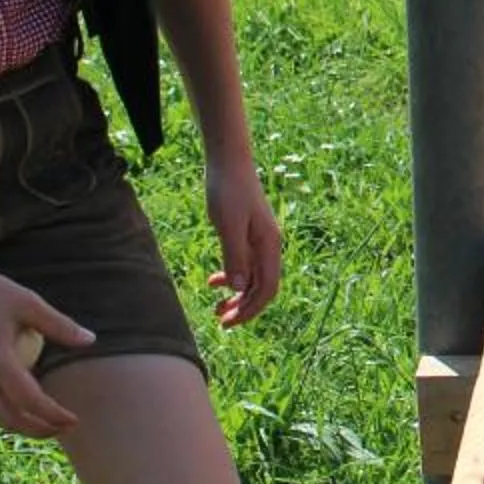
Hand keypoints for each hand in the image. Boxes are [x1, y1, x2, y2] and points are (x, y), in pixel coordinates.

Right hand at [0, 261, 94, 437]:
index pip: (31, 402)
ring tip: (47, 413)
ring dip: (21, 416)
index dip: (54, 416)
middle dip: (39, 430)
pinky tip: (20, 387)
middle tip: (64, 428)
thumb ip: (59, 325)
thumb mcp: (27, 302)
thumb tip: (91, 340)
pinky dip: (3, 397)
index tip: (74, 421)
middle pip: (11, 420)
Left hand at [204, 156, 283, 326]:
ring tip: (216, 307)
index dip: (250, 309)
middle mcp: (269, 246)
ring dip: (237, 296)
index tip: (228, 321)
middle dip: (243, 307)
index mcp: (268, 245)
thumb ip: (234, 256)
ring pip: (253, 278)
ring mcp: (259, 241)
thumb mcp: (228, 225)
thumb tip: (238, 288)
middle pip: (262, 287)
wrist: (229, 162)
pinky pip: (244, 265)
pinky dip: (231, 277)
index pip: (267, 288)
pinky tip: (213, 280)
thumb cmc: (228, 190)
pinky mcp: (248, 234)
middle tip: (219, 321)